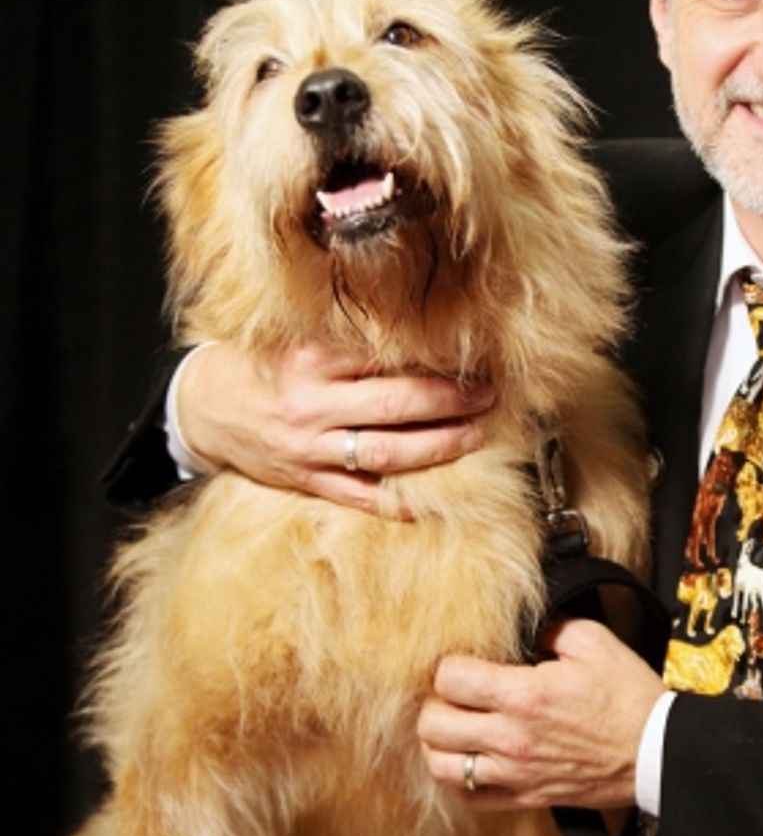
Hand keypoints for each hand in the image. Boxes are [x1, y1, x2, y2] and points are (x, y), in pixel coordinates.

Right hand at [174, 341, 493, 515]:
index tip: (469, 352)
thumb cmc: (259, 366)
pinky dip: (397, 503)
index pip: (383, 357)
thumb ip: (345, 340)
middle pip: (395, 405)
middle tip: (488, 393)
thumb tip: (414, 332)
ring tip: (475, 435)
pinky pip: (360, 497)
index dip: (430, 356)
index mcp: (309, 360)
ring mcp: (309, 449)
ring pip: (386, 453)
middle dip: (450, 401)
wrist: (202, 409)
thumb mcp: (292, 338)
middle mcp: (311, 405)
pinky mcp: (306, 481)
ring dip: (439, 447)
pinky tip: (432, 503)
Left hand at [419, 619, 666, 809]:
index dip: (448, 665)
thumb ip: (551, 626)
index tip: (463, 662)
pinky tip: (469, 759)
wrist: (657, 752)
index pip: (449, 679)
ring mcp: (514, 773)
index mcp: (524, 695)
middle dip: (434, 703)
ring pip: (441, 766)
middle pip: (433, 725)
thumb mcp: (595, 642)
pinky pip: (469, 798)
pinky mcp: (525, 797)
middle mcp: (510, 738)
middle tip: (452, 694)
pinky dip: (458, 779)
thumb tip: (525, 626)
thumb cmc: (629, 697)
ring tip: (454, 727)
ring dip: (439, 744)